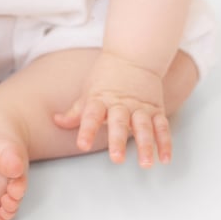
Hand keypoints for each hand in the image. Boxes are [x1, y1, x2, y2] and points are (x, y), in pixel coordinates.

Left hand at [53, 51, 170, 167]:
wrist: (133, 56)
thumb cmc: (106, 77)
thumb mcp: (88, 92)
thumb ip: (75, 112)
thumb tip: (56, 122)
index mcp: (101, 100)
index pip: (91, 115)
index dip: (86, 130)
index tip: (82, 145)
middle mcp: (121, 104)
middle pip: (119, 122)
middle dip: (118, 140)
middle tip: (116, 158)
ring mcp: (140, 107)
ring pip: (143, 126)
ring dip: (145, 144)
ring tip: (146, 163)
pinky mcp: (156, 110)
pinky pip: (162, 127)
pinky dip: (165, 142)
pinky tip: (165, 158)